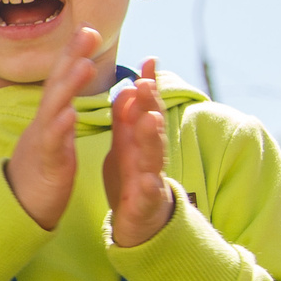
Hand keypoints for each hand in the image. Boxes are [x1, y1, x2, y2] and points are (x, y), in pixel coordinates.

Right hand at [2, 27, 107, 232]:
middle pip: (57, 84)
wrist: (21, 207)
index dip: (74, 53)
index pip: (63, 79)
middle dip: (72, 56)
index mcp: (51, 117)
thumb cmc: (41, 172)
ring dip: (69, 85)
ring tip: (84, 64)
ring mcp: (42, 141)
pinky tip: (70, 113)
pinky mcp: (45, 163)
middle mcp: (44, 122)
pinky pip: (51, 143)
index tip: (89, 28)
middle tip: (88, 31)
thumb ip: (61, 112)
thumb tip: (68, 92)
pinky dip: (60, 127)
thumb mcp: (53, 136)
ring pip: (54, 108)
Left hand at [102, 57, 175, 246]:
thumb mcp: (127, 144)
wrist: (138, 221)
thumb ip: (128, 118)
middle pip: (153, 126)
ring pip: (154, 156)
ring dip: (152, 137)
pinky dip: (149, 186)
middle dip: (151, 104)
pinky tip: (148, 180)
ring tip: (149, 119)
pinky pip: (148, 194)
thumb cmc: (133, 176)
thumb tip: (132, 85)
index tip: (148, 60)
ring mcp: (151, 177)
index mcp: (141, 139)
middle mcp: (150, 154)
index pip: (147, 108)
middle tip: (145, 83)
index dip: (149, 85)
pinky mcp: (145, 203)